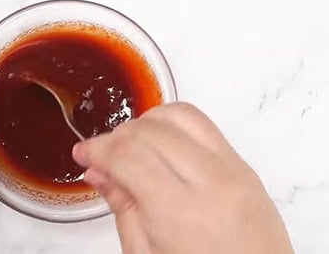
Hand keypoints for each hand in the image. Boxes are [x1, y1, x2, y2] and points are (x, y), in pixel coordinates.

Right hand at [73, 103, 292, 253]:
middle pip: (150, 130)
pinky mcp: (245, 167)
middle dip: (117, 136)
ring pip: (180, 115)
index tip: (83, 153)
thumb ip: (123, 208)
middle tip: (102, 155)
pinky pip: (205, 126)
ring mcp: (234, 170)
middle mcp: (211, 182)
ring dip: (146, 122)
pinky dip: (174, 125)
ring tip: (131, 146)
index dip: (97, 149)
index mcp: (180, 213)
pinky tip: (160, 145)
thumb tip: (98, 172)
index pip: (128, 155)